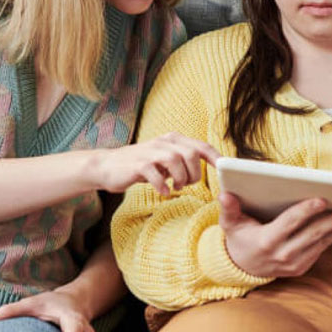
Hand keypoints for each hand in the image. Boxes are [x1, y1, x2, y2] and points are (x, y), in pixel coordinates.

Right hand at [96, 133, 219, 194]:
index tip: (224, 170)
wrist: (107, 166)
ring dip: (180, 178)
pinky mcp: (138, 164)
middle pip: (191, 153)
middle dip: (195, 173)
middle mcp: (163, 142)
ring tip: (175, 187)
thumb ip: (181, 161)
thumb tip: (204, 170)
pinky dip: (162, 185)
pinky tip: (162, 191)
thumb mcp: (163, 160)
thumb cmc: (140, 166)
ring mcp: (150, 152)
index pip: (201, 145)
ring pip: (176, 160)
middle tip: (186, 184)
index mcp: (172, 140)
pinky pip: (156, 174)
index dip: (216, 157)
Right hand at [218, 192, 331, 277]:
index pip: (290, 223)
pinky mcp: (300, 268)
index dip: (306, 210)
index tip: (322, 199)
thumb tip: (225, 194)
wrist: (242, 266)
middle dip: (331, 222)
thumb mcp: (230, 224)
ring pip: (319, 244)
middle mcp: (282, 255)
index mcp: (266, 241)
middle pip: (311, 234)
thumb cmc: (238, 237)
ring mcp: (293, 264)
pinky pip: (319, 251)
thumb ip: (229, 209)